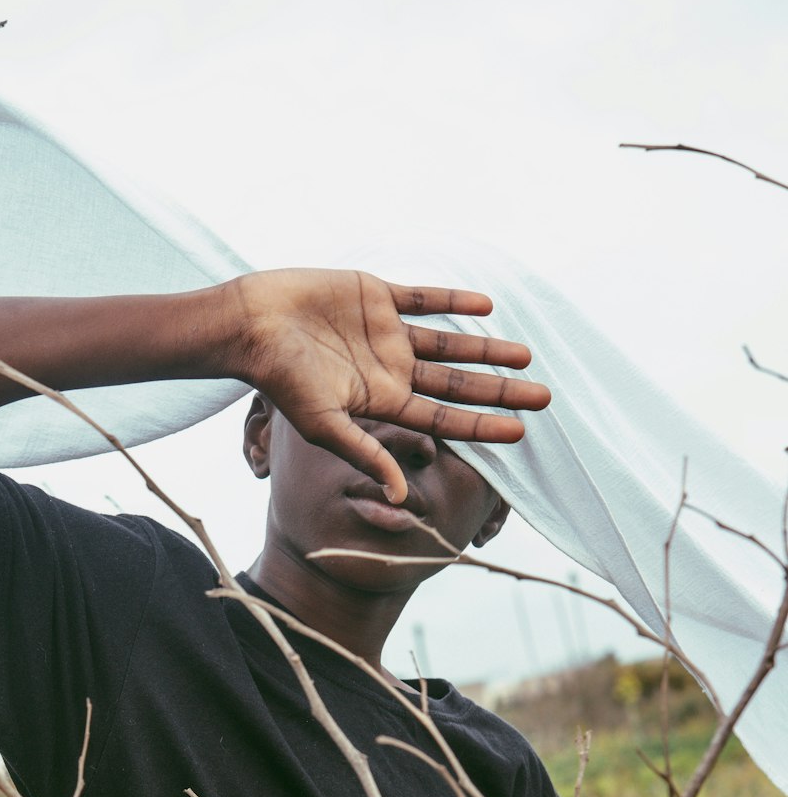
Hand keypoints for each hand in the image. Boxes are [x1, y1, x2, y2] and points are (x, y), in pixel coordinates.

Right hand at [224, 268, 549, 503]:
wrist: (252, 325)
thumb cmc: (282, 379)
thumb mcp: (327, 427)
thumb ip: (368, 457)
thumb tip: (401, 501)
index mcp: (383, 402)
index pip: (446, 418)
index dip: (483, 425)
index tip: (522, 432)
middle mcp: (390, 370)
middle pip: (458, 383)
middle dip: (499, 390)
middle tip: (544, 396)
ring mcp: (384, 333)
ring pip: (449, 343)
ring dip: (487, 349)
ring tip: (526, 354)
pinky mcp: (374, 296)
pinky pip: (423, 299)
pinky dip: (453, 301)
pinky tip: (486, 307)